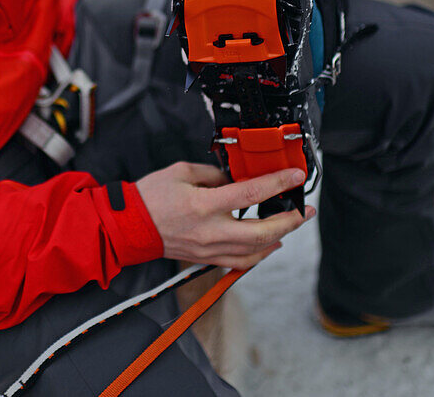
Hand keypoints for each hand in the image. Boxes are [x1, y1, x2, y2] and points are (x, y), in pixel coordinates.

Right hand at [135, 161, 315, 270]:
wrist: (128, 228)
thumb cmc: (150, 197)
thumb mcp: (181, 172)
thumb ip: (213, 175)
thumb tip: (235, 180)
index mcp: (204, 205)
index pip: (250, 194)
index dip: (277, 184)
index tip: (295, 176)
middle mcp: (211, 231)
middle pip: (262, 231)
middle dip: (290, 220)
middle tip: (305, 209)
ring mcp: (210, 249)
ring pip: (256, 250)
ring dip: (279, 236)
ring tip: (292, 224)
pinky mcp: (207, 258)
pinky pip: (241, 262)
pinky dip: (260, 254)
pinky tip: (270, 245)